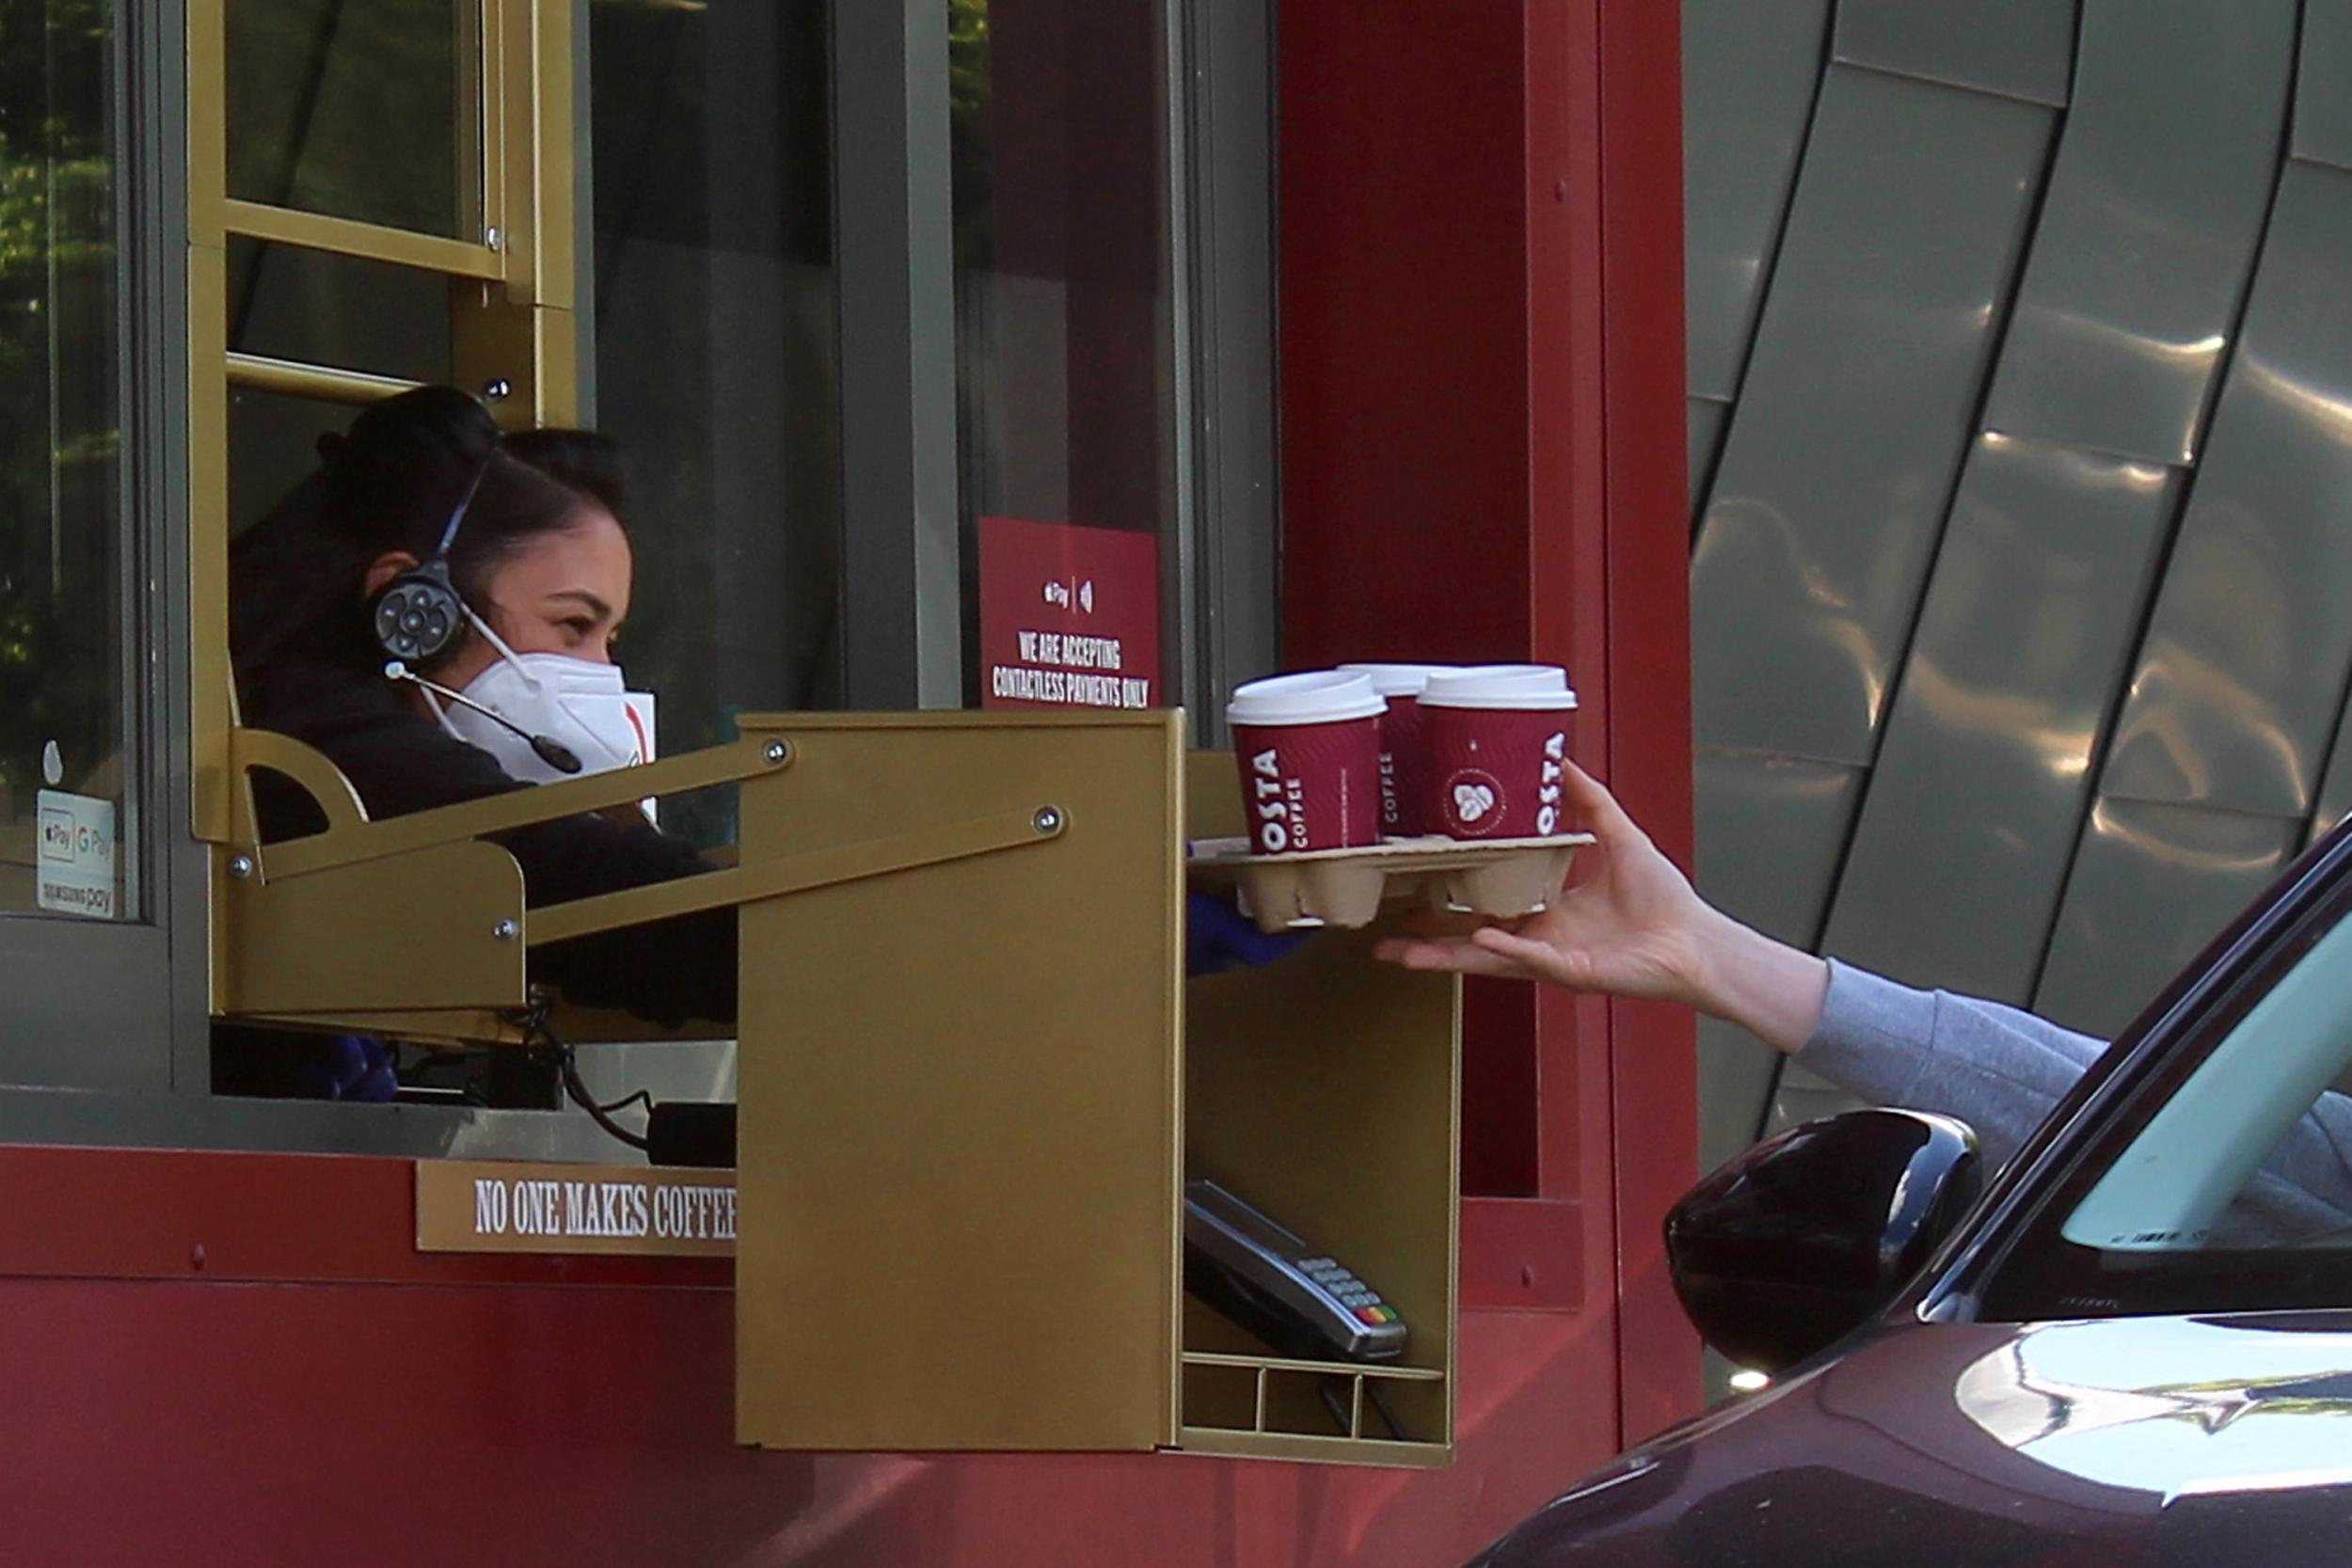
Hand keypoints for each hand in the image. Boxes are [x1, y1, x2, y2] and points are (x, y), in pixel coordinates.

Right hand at [1373, 763, 1828, 1050]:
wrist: (1696, 941)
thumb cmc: (1664, 901)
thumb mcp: (1619, 835)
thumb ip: (1590, 801)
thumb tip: (1564, 761)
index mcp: (1546, 912)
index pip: (1485, 908)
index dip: (1448, 903)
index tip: (1414, 890)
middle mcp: (1540, 939)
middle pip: (1470, 941)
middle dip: (1426, 942)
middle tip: (1383, 939)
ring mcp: (1552, 960)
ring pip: (1487, 960)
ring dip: (1445, 956)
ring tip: (1402, 954)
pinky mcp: (1574, 973)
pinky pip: (1535, 960)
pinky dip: (1507, 948)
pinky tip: (1479, 937)